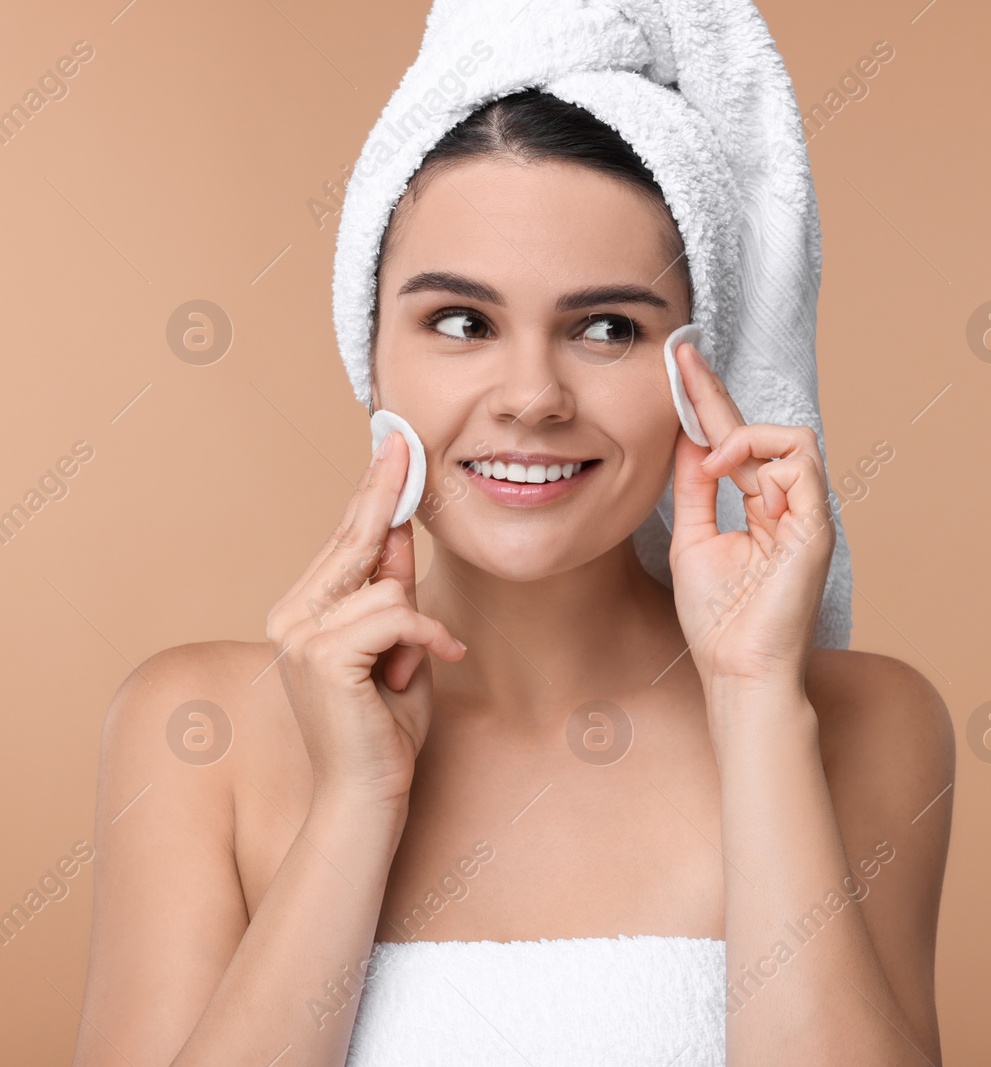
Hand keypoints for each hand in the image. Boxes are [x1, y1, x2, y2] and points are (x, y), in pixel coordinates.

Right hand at [264, 430, 466, 812]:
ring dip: (418, 627)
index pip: (344, 540)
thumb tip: (398, 534)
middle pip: (354, 540)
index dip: (371, 492)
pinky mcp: (323, 654)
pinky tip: (443, 660)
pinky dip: (428, 637)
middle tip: (406, 444)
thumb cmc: (384, 731)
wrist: (368, 795)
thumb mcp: (401, 648)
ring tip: (414, 669)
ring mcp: (301, 633)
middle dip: (386, 494)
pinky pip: (397, 615)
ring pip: (386, 585)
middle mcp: (292, 615)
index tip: (391, 447)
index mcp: (304, 611)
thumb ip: (393, 595)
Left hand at [667, 339, 835, 693]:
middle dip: (716, 392)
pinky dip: (759, 455)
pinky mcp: (816, 525)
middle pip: (759, 431)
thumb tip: (688, 438)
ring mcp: (806, 515)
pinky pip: (802, 461)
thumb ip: (694, 489)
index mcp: (761, 510)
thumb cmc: (717, 622)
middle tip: (682, 357)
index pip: (736, 445)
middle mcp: (788, 507)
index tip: (679, 368)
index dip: (708, 405)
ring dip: (743, 435)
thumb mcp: (693, 539)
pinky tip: (725, 473)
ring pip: (791, 438)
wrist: (738, 670)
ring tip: (709, 460)